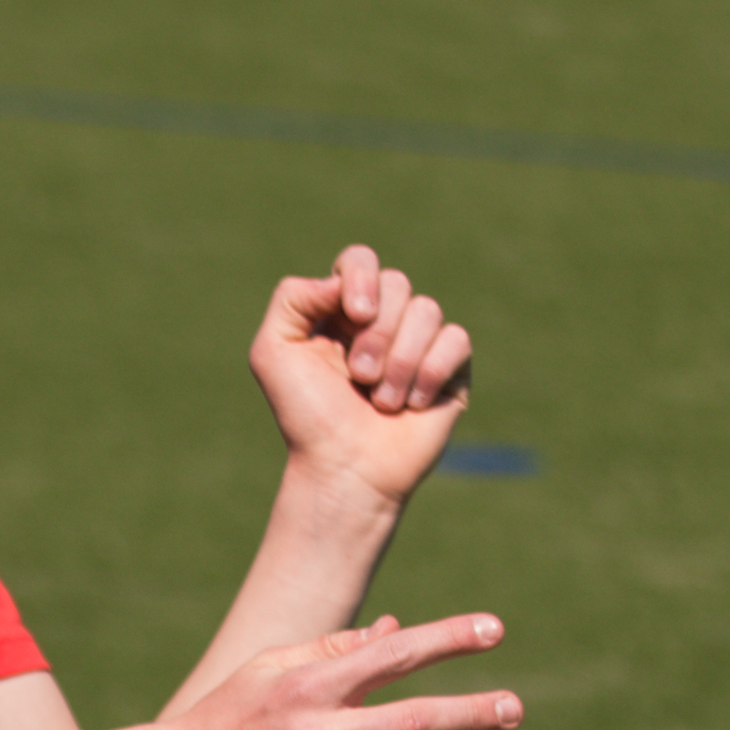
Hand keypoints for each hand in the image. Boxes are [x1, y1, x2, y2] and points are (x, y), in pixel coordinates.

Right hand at [144, 605, 519, 729]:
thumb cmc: (226, 717)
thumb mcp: (270, 668)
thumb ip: (333, 650)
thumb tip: (395, 629)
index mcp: (309, 685)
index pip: (394, 654)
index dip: (449, 638)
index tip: (496, 629)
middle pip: (414, 721)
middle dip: (472, 713)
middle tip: (515, 709)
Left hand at [251, 243, 474, 503]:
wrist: (345, 468)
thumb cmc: (307, 417)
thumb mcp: (273, 352)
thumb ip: (293, 298)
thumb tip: (338, 280)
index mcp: (341, 311)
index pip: (361, 261)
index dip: (361, 278)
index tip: (354, 314)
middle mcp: (383, 322)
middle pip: (397, 283)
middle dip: (376, 332)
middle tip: (359, 377)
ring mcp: (419, 344)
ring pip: (428, 310)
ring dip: (400, 360)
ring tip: (381, 400)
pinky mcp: (452, 369)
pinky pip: (456, 339)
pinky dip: (430, 372)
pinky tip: (412, 403)